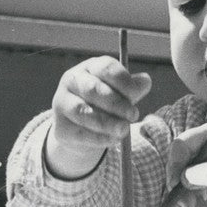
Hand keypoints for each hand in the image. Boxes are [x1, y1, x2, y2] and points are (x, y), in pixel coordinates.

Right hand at [46, 57, 151, 178]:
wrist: (82, 129)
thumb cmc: (106, 103)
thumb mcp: (121, 92)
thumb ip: (133, 88)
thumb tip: (146, 81)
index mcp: (91, 67)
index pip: (106, 68)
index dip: (123, 82)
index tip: (136, 95)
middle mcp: (73, 81)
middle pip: (93, 89)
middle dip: (116, 104)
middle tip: (133, 115)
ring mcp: (62, 103)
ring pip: (83, 112)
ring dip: (107, 122)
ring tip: (124, 130)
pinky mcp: (61, 127)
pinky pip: (80, 133)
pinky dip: (99, 137)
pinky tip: (113, 139)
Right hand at [165, 123, 206, 206]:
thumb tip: (182, 180)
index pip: (182, 144)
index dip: (174, 163)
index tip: (175, 183)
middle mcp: (200, 150)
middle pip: (176, 166)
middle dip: (180, 189)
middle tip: (190, 206)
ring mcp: (198, 168)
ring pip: (180, 186)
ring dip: (191, 202)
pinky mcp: (199, 186)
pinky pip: (189, 198)